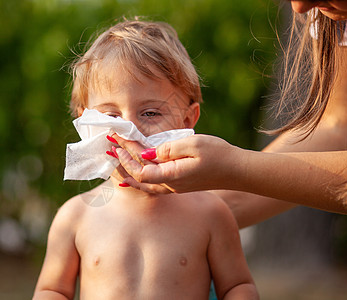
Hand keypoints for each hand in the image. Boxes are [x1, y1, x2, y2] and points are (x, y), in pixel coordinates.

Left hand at [112, 133, 244, 192]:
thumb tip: (147, 152)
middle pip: (138, 177)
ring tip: (114, 159)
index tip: (116, 141)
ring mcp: (174, 187)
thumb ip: (168, 148)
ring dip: (127, 169)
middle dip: (121, 161)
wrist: (238, 171)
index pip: (139, 170)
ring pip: (143, 183)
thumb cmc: (218, 155)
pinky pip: (151, 183)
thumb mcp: (193, 145)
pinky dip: (138, 176)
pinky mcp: (178, 184)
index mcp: (171, 176)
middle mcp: (170, 185)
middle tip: (109, 146)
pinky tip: (131, 173)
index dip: (126, 156)